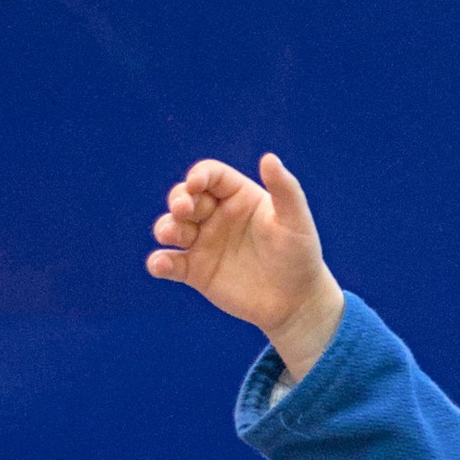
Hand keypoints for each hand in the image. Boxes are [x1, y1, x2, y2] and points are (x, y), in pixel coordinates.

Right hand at [146, 153, 344, 376]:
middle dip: (178, 199)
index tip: (196, 184)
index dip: (199, 175)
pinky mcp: (196, 272)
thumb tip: (269, 158)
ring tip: (171, 234)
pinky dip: (159, 262)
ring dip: (166, 227)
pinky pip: (169, 263)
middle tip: (183, 209)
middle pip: (185, 197)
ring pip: (172, 227)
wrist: (296, 301)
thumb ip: (285, 189)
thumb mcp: (296, 220)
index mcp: (238, 196)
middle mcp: (216, 216)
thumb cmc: (300, 255)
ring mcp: (204, 243)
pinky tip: (161, 265)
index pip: (210, 176)